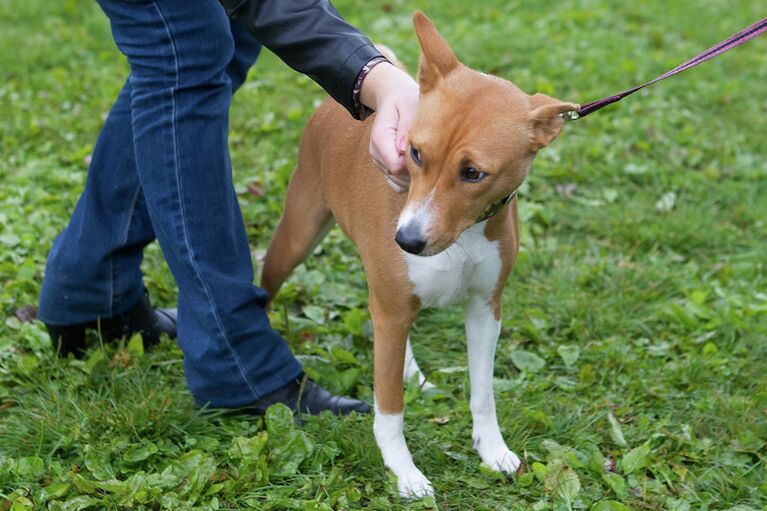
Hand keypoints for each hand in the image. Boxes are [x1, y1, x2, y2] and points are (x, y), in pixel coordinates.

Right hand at [360, 62, 418, 192]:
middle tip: (435, 158)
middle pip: (399, 177)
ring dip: (414, 176)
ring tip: (428, 159)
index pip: (397, 166)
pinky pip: (397, 183)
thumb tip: (404, 150)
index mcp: (380, 139)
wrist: (393, 97)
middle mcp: (376, 153)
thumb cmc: (406, 100)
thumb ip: (406, 127)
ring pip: (399, 183)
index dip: (416, 165)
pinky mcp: (385, 166)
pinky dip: (409, 178)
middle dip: (417, 172)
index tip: (431, 154)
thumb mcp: (409, 106)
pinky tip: (420, 164)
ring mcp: (379, 162)